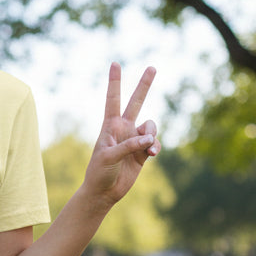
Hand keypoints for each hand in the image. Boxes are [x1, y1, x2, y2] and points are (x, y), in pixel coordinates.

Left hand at [85, 62, 160, 207]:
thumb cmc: (100, 172)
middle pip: (136, 102)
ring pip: (151, 126)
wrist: (105, 191)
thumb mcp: (109, 157)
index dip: (115, 82)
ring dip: (152, 134)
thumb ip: (129, 146)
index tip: (115, 63)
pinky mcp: (143, 153)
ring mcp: (134, 140)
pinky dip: (156, 146)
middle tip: (152, 67)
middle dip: (144, 85)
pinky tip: (152, 154)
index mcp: (110, 126)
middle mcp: (123, 129)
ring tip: (148, 146)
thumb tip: (149, 139)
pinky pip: (155, 143)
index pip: (113, 99)